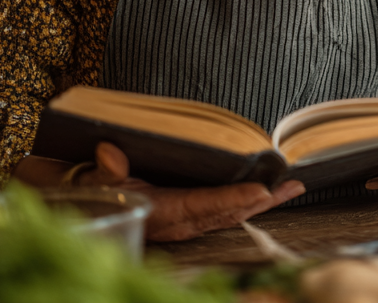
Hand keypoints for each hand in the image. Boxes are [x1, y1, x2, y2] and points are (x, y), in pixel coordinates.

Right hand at [77, 142, 303, 241]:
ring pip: (229, 215)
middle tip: (292, 186)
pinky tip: (267, 195)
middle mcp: (177, 223)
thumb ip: (105, 170)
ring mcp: (184, 224)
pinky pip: (222, 213)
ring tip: (291, 189)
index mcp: (160, 212)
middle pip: (226, 213)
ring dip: (261, 203)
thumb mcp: (93, 178)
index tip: (262, 191)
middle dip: (262, 201)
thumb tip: (111, 155)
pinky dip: (246, 204)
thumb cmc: (91, 189)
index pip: (203, 205)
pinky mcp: (187, 219)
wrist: (84, 208)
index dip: (233, 199)